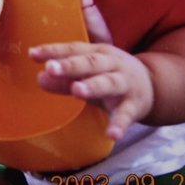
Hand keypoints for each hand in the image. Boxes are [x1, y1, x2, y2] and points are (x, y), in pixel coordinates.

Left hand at [29, 42, 153, 140]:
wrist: (152, 85)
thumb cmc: (109, 76)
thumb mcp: (87, 73)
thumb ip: (64, 77)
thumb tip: (39, 78)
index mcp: (97, 52)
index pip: (73, 49)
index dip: (53, 51)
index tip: (32, 54)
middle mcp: (112, 64)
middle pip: (91, 62)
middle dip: (70, 65)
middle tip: (50, 68)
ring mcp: (124, 84)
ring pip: (109, 83)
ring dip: (93, 86)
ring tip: (77, 91)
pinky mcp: (134, 105)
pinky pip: (126, 115)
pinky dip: (120, 124)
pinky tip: (112, 134)